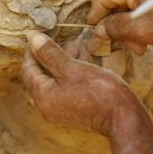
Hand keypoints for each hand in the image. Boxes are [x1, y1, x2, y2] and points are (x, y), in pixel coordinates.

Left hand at [22, 32, 149, 136]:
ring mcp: (61, 109)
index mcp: (42, 96)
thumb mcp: (72, 67)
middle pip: (41, 75)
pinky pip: (68, 87)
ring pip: (57, 79)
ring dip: (63, 61)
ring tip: (74, 44)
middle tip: (56, 36)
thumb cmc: (98, 91)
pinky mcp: (76, 109)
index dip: (32, 50)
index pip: (28, 69)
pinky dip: (72, 72)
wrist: (124, 119)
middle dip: (49, 54)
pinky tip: (84, 57)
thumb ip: (50, 53)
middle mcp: (47, 105)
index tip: (38, 34)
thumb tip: (32, 38)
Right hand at [87, 0, 152, 52]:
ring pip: (129, 4)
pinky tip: (149, 35)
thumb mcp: (142, 30)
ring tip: (141, 45)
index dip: (96, 18)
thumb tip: (99, 29)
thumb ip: (115, 28)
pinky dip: (141, 18)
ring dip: (130, 25)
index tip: (94, 34)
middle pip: (116, 1)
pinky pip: (142, 1)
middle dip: (118, 26)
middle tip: (127, 46)